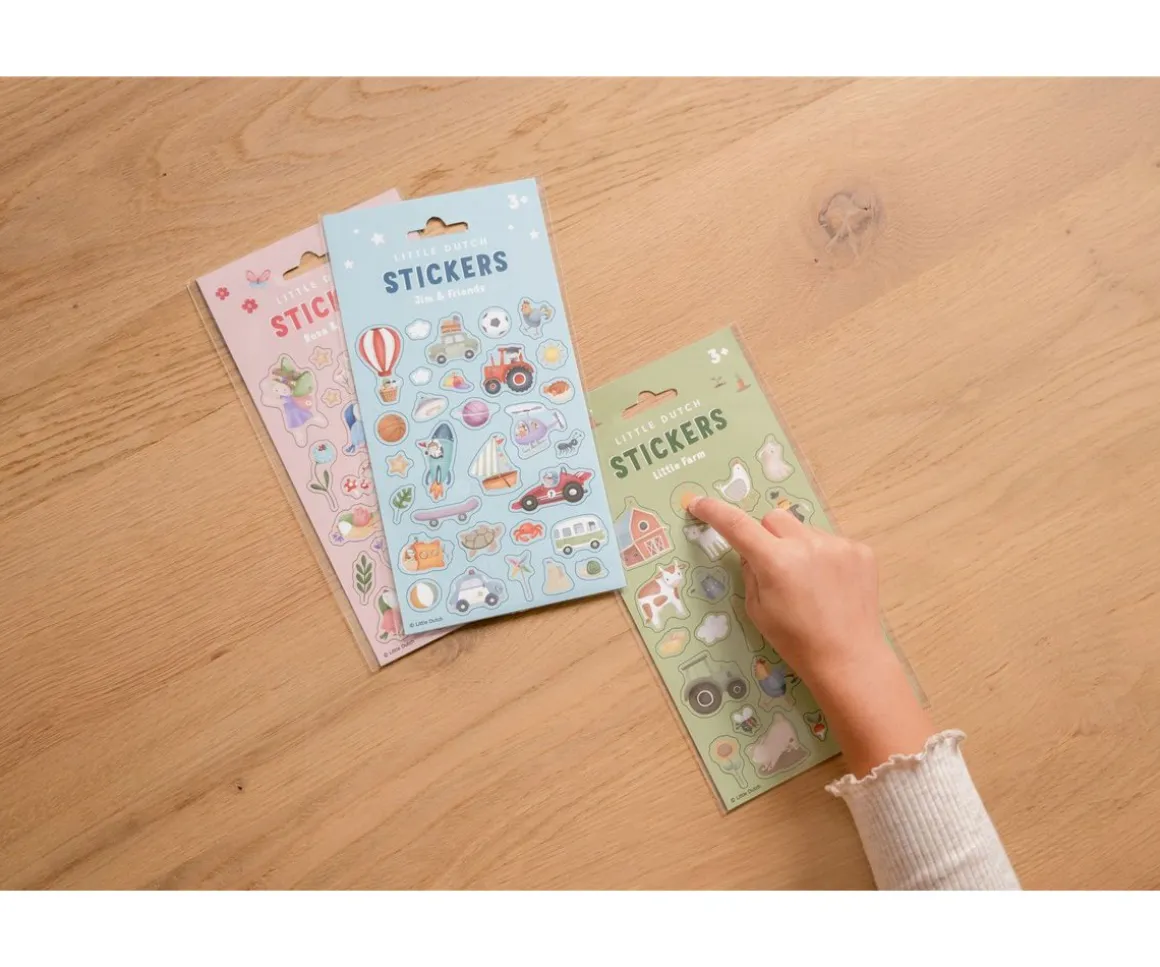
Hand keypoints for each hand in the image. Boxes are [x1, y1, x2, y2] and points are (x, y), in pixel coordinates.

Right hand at [687, 496, 932, 776]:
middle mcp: (807, 545)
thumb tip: (751, 550)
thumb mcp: (756, 609)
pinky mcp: (860, 551)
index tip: (699, 504)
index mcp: (776, 562)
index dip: (714, 512)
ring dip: (796, 545)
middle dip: (766, 535)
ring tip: (808, 582)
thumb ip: (749, 571)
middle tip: (771, 565)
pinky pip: (830, 541)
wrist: (848, 658)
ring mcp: (838, 545)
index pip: (737, 525)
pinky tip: (830, 584)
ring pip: (803, 529)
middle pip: (773, 518)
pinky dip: (824, 556)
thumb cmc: (795, 640)